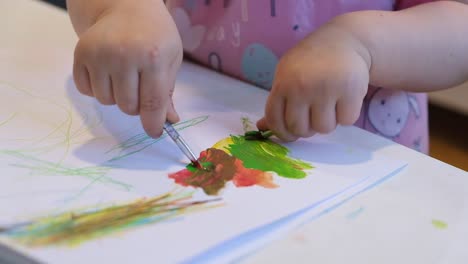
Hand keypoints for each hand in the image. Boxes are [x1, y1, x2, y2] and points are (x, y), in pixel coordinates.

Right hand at [72, 0, 182, 137]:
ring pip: (106, 101)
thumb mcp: (171, 58)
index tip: (154, 132)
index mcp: (153, 57)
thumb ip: (167, 91)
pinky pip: (86, 91)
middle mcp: (124, 56)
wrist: (125, 5)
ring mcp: (99, 54)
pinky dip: (97, 89)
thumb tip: (169, 121)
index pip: (152, 102)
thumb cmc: (154, 34)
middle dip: (136, 106)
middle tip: (140, 88)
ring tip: (124, 75)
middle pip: (128, 107)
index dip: (153, 123)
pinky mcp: (80, 54)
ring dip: (116, 97)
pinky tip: (107, 72)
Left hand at [257, 26, 370, 140]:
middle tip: (313, 114)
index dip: (281, 133)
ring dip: (328, 121)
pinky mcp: (351, 90)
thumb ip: (277, 102)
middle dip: (307, 128)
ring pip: (324, 129)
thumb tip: (261, 127)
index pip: (275, 119)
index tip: (290, 134)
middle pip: (299, 129)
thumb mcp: (287, 76)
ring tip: (330, 104)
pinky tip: (344, 98)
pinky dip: (347, 114)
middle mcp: (302, 86)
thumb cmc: (311, 62)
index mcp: (283, 83)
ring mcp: (326, 88)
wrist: (344, 39)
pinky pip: (346, 120)